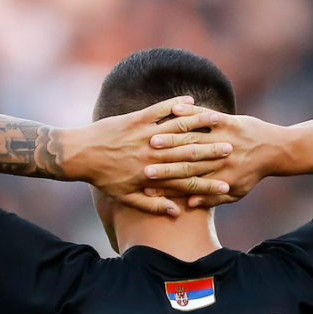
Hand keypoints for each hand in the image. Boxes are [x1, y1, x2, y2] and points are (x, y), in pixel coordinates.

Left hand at [62, 97, 233, 215]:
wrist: (79, 155)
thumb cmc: (103, 178)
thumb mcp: (127, 197)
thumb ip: (153, 206)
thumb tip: (176, 213)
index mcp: (151, 175)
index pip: (185, 181)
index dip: (207, 185)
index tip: (227, 186)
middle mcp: (151, 155)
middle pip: (187, 153)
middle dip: (212, 152)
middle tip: (232, 150)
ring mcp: (144, 134)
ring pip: (177, 129)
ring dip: (199, 125)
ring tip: (219, 123)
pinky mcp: (135, 118)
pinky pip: (159, 110)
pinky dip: (175, 105)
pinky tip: (190, 101)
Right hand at [143, 111, 284, 208]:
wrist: (277, 150)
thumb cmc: (253, 173)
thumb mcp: (236, 192)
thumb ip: (212, 201)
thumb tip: (187, 206)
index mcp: (221, 177)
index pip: (188, 182)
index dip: (167, 184)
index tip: (146, 184)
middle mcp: (221, 159)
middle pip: (186, 160)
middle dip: (163, 162)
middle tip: (141, 163)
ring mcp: (225, 138)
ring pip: (194, 138)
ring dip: (172, 137)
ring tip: (151, 137)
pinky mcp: (229, 122)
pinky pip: (206, 116)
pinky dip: (190, 112)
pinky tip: (174, 109)